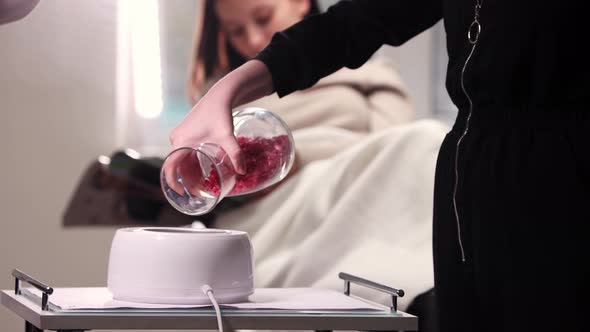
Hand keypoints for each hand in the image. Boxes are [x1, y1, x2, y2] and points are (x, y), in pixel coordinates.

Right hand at [165, 60, 273, 194]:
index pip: (170, 167)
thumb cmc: (220, 115)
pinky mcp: (187, 133)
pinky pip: (186, 153)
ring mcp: (181, 135)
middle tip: (200, 192)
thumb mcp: (227, 137)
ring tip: (204, 184)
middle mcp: (177, 139)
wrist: (220, 96)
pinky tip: (203, 171)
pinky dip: (193, 163)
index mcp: (181, 142)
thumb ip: (235, 155)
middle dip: (188, 181)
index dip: (172, 182)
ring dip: (191, 173)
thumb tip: (242, 172)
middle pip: (178, 166)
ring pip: (183, 160)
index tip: (181, 192)